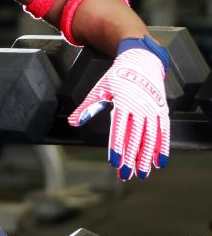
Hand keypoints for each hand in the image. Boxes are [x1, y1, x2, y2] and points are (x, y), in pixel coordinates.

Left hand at [68, 46, 169, 179]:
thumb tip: (72, 121)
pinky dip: (162, 148)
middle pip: (135, 137)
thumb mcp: (101, 88)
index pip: (119, 129)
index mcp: (122, 102)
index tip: (114, 162)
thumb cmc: (118, 76)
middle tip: (125, 174)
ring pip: (150, 138)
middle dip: (130, 158)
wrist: (141, 61)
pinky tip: (159, 162)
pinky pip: (164, 132)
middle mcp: (139, 107)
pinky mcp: (162, 111)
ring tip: (141, 173)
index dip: (117, 146)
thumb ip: (88, 107)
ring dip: (146, 157)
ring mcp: (153, 110)